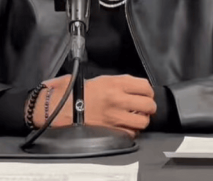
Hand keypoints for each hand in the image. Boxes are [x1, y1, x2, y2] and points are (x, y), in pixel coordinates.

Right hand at [32, 74, 156, 137]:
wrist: (63, 107)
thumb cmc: (79, 91)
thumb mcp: (101, 78)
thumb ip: (121, 82)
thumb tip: (137, 87)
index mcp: (116, 83)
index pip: (145, 87)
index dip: (148, 91)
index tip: (145, 94)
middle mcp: (118, 99)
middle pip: (149, 105)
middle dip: (149, 107)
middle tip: (144, 107)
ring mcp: (115, 116)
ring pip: (143, 121)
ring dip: (142, 120)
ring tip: (136, 118)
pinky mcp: (111, 130)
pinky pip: (131, 133)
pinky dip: (131, 131)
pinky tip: (126, 126)